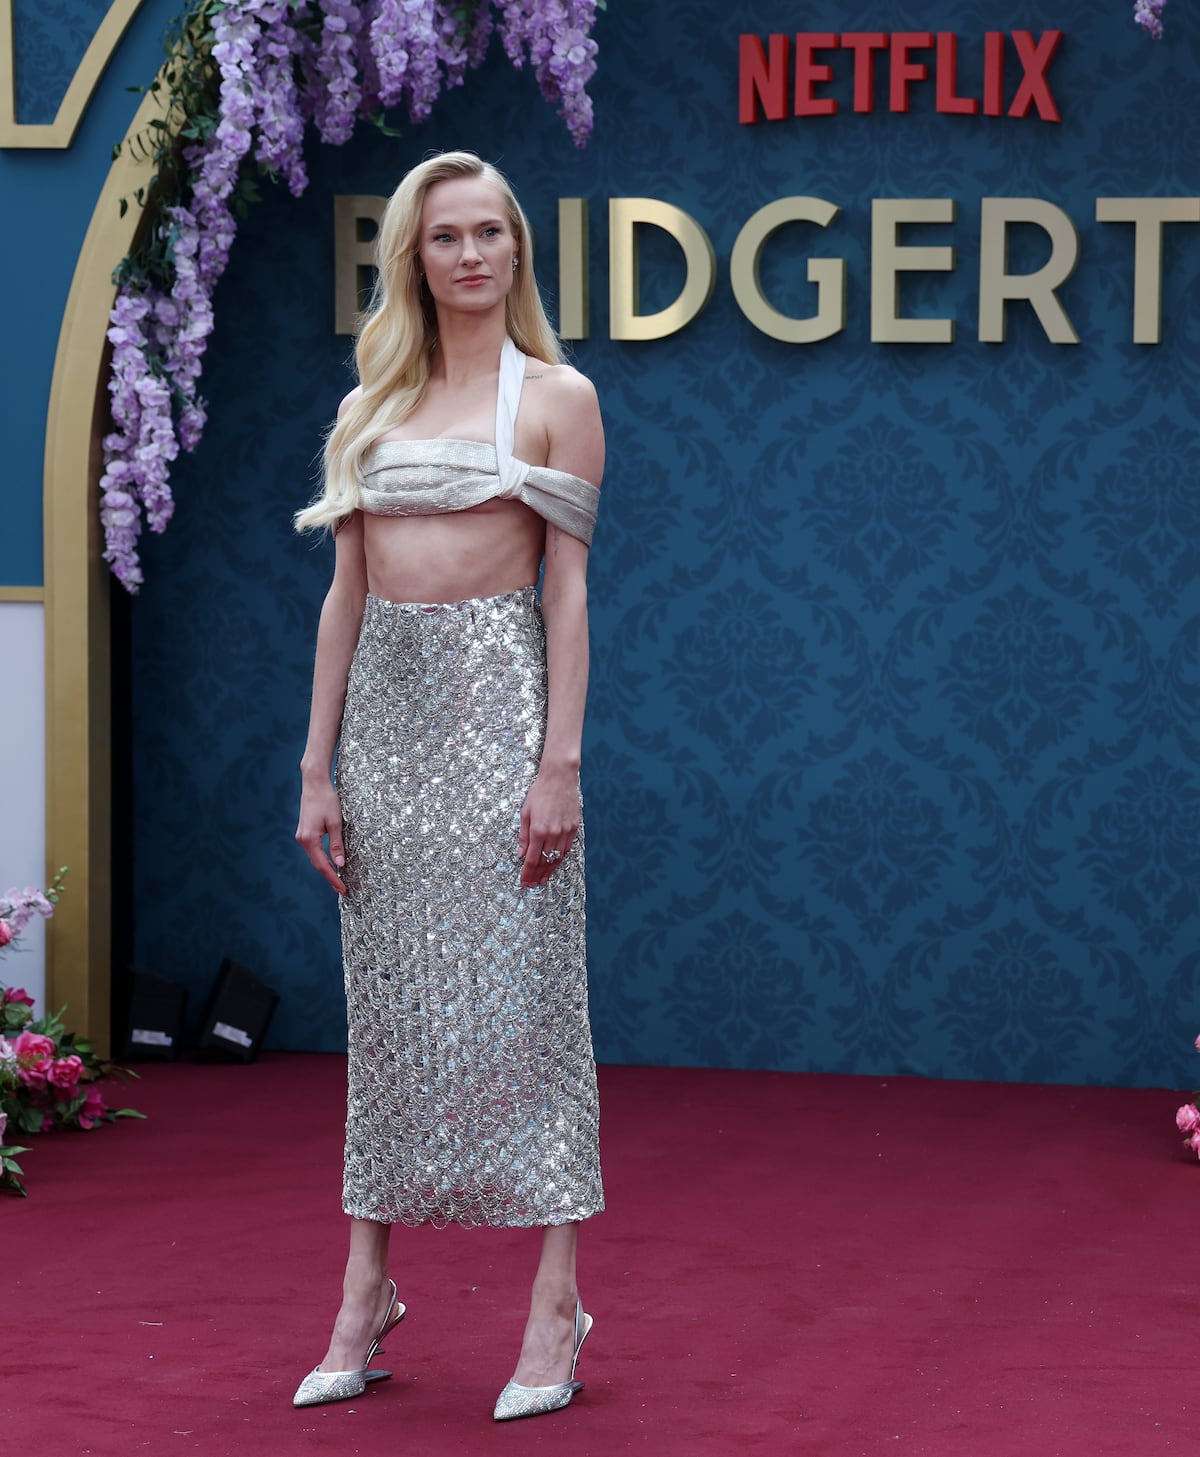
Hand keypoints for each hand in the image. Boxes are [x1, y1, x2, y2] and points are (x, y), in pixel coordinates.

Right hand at [295, 778, 347, 893]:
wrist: (314, 784)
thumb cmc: (326, 800)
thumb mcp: (336, 823)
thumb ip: (337, 845)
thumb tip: (340, 865)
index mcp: (309, 839)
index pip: (322, 865)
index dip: (333, 878)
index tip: (342, 889)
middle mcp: (302, 840)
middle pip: (317, 864)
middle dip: (330, 877)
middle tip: (343, 889)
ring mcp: (302, 836)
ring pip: (315, 858)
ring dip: (326, 869)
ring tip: (339, 880)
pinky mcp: (305, 832)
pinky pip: (314, 850)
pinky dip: (323, 859)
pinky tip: (331, 863)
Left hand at [518, 768, 579, 887]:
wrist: (559, 778)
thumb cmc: (539, 792)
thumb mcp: (525, 812)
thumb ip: (523, 835)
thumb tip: (521, 854)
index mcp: (537, 830)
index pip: (531, 859)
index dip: (527, 873)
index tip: (523, 882)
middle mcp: (552, 834)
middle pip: (544, 862)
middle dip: (536, 875)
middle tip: (532, 885)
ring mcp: (564, 831)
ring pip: (557, 858)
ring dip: (549, 870)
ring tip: (543, 879)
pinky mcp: (573, 828)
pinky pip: (566, 848)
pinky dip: (560, 858)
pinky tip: (554, 863)